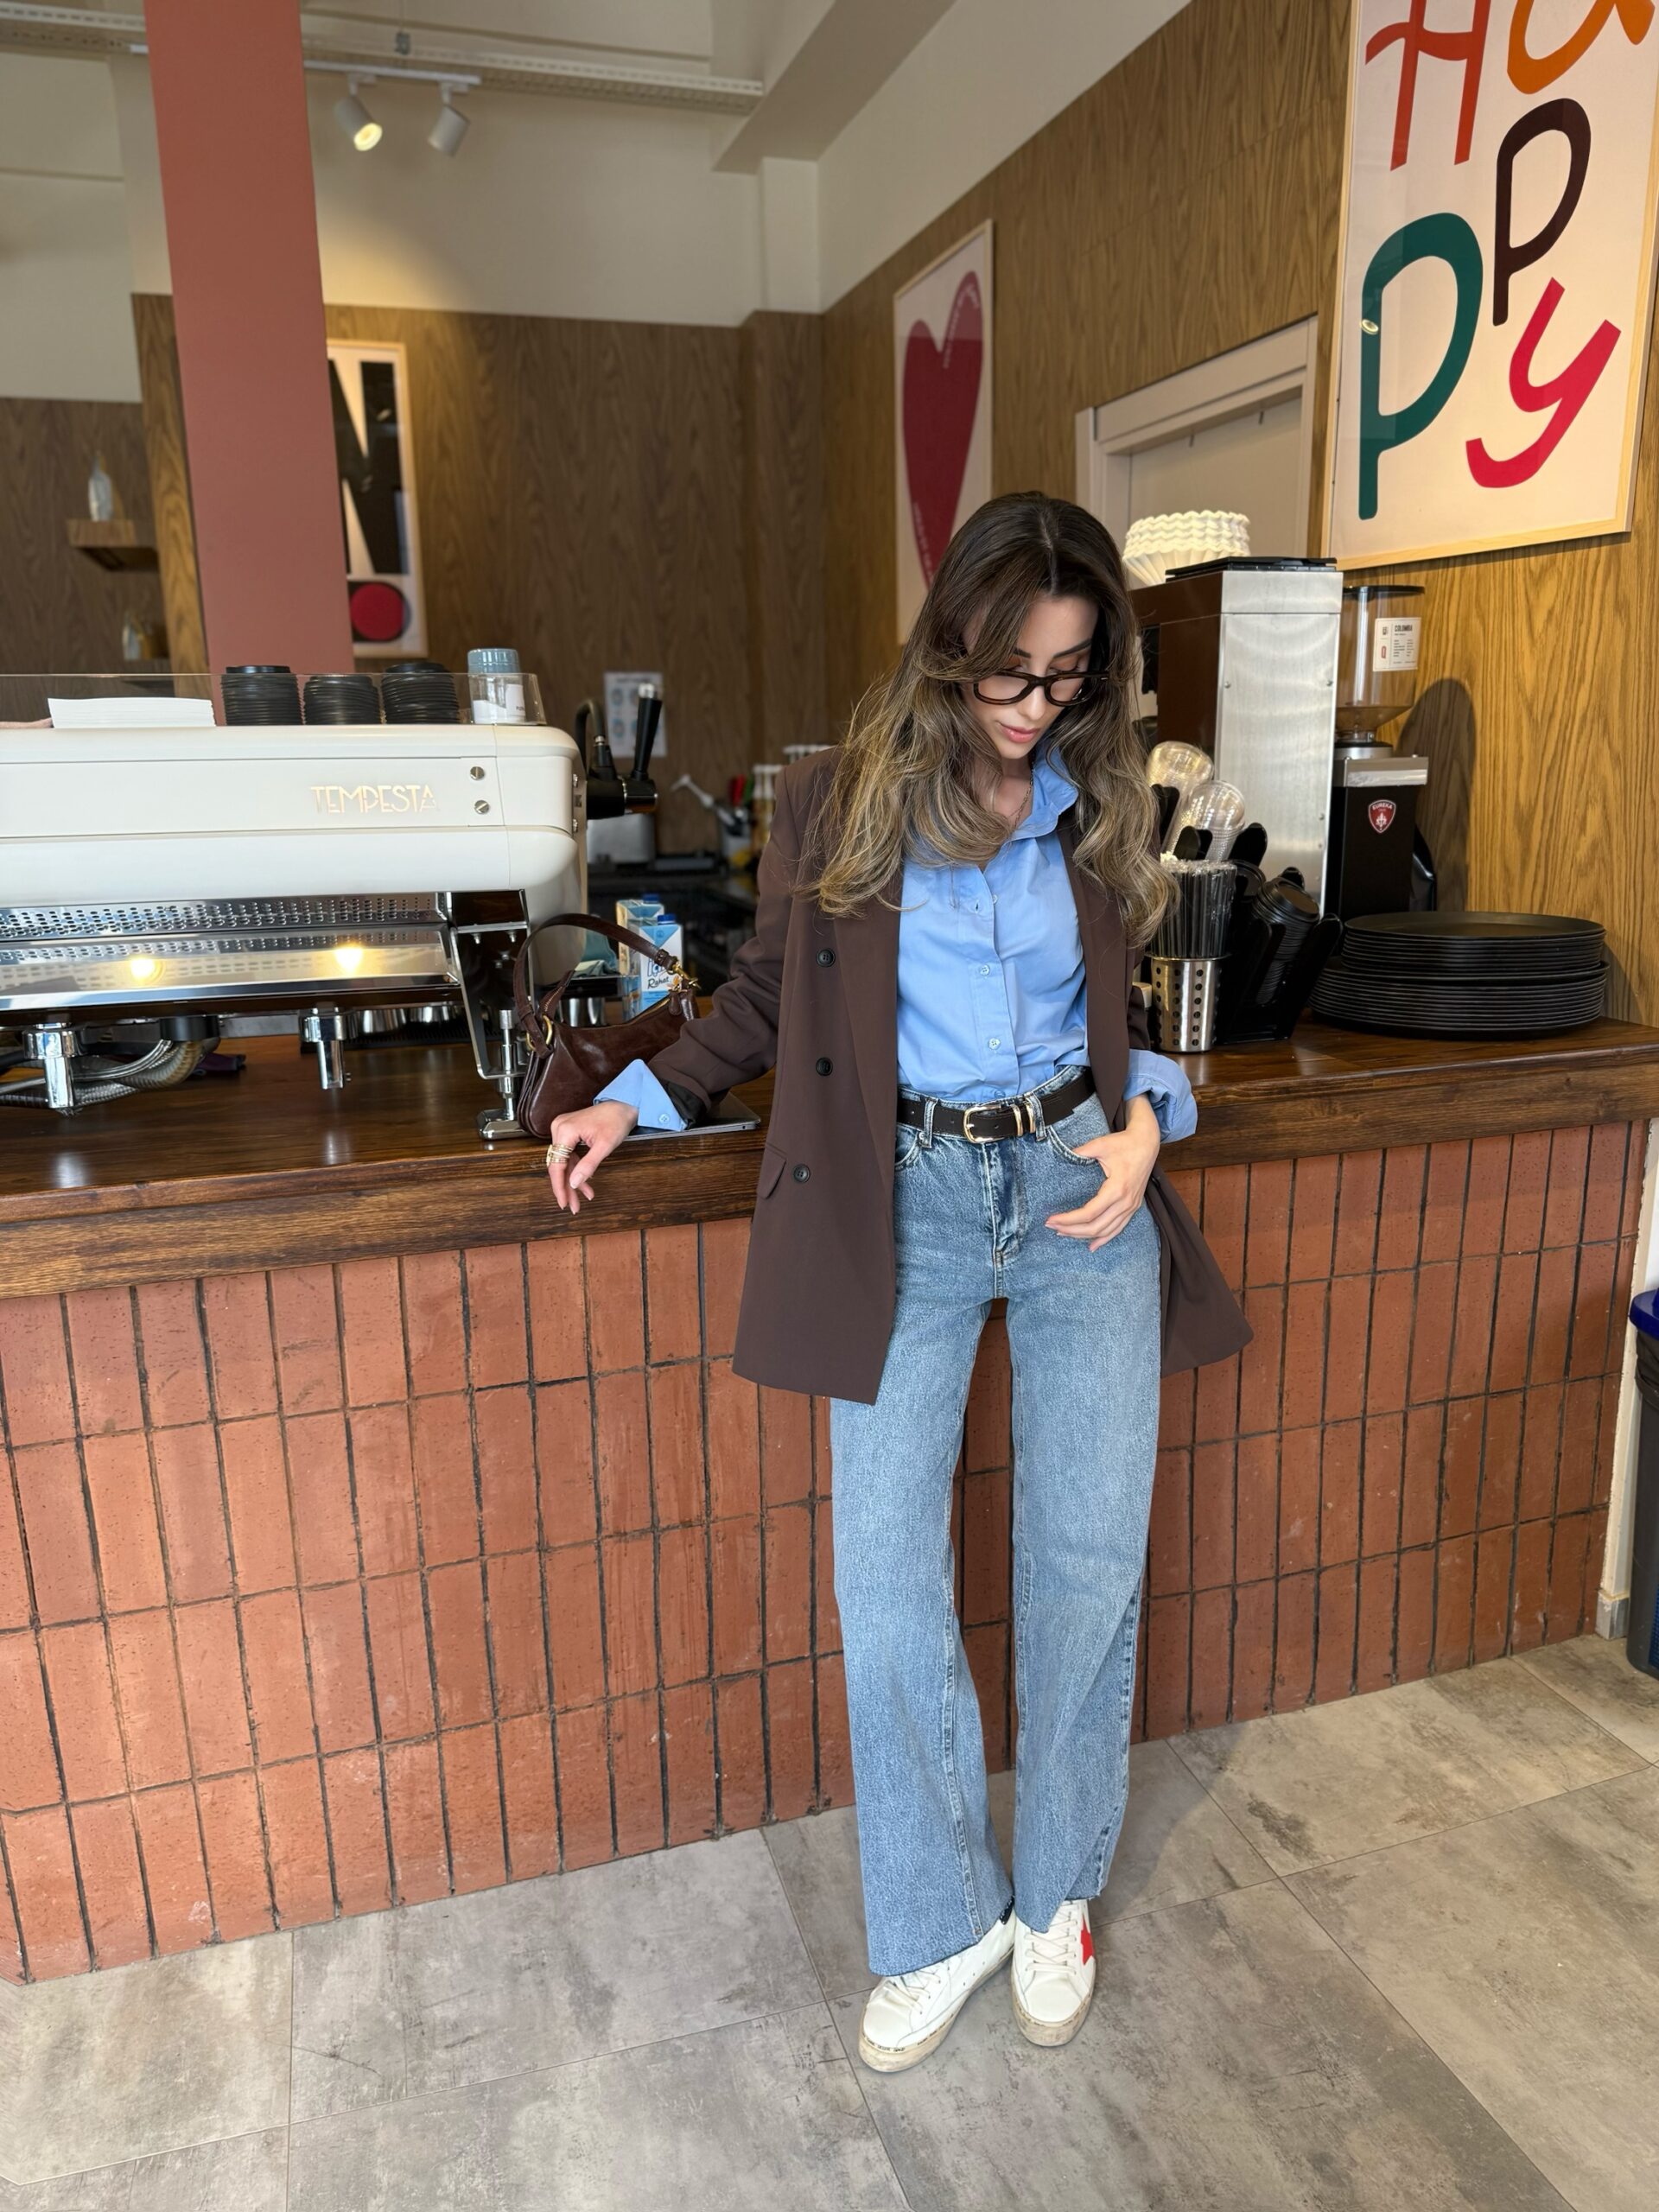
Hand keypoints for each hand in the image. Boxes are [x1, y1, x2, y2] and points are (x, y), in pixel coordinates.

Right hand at [545, 1100, 636, 1214]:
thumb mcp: (604, 1147)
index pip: (557, 1165)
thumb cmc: (616, 1121)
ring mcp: (562, 1129)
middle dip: (567, 1187)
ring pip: (564, 1162)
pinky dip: (577, 1169)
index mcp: (565, 1131)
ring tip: (582, 1199)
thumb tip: (573, 1184)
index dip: (559, 1186)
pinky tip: (585, 1184)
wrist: (623, 1104)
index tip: (564, 1203)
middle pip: (559, 1165)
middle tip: (573, 1207)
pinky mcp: (568, 1132)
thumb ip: (588, 1166)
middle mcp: (559, 1128)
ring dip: (573, 1180)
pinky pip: (569, 1155)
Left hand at [1045, 1095, 1159, 1250]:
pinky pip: (1118, 1228)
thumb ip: (1080, 1152)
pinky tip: (1092, 1245)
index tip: (1051, 1219)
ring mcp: (1131, 1207)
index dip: (1069, 1219)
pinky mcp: (1133, 1207)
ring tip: (1064, 1234)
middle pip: (1095, 1227)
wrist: (1147, 1143)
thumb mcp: (1100, 1144)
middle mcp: (1125, 1202)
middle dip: (1071, 1230)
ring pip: (1106, 1231)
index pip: (1089, 1213)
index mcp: (1117, 1188)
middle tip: (1052, 1226)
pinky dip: (1104, 1239)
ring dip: (1084, 1236)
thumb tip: (1062, 1156)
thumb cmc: (1124, 1143)